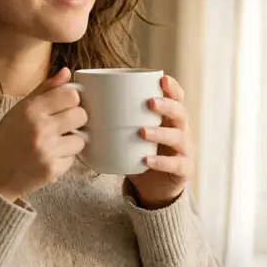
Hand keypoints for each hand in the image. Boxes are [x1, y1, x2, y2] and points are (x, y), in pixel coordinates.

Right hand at [0, 67, 87, 201]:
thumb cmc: (5, 141)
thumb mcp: (19, 110)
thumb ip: (45, 90)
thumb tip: (67, 72)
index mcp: (30, 109)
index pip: (70, 95)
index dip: (71, 100)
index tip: (65, 106)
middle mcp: (40, 127)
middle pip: (80, 115)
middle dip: (75, 120)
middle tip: (62, 125)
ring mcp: (47, 150)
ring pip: (81, 139)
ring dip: (71, 141)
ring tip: (54, 144)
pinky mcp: (52, 169)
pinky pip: (73, 159)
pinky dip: (64, 158)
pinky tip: (49, 157)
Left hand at [126, 75, 194, 208]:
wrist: (153, 187)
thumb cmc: (138, 153)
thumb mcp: (130, 133)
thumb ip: (113, 118)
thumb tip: (82, 100)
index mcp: (169, 117)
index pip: (177, 97)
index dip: (173, 87)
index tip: (162, 79)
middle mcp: (181, 130)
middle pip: (180, 113)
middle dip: (167, 106)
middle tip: (150, 102)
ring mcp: (184, 150)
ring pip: (179, 137)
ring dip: (161, 133)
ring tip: (142, 132)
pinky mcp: (183, 170)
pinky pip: (176, 164)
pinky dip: (161, 162)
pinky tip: (146, 160)